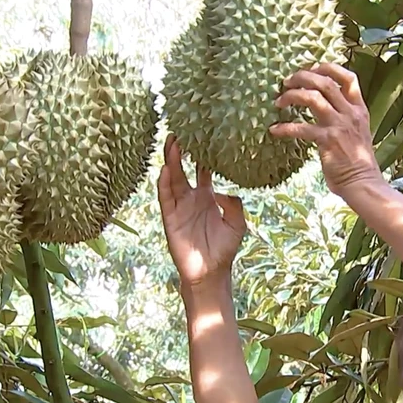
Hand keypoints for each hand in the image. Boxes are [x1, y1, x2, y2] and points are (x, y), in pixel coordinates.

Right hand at [158, 134, 246, 292]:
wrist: (211, 273)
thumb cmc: (224, 249)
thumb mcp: (237, 223)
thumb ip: (233, 203)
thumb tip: (224, 189)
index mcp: (207, 196)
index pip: (203, 169)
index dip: (202, 153)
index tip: (203, 134)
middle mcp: (191, 198)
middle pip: (184, 168)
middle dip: (182, 150)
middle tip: (182, 129)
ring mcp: (179, 207)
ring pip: (173, 178)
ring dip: (171, 160)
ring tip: (172, 141)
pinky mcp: (170, 218)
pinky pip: (165, 198)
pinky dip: (164, 183)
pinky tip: (165, 169)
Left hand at [269, 63, 382, 197]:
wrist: (362, 183)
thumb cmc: (358, 162)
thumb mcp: (358, 132)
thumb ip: (346, 117)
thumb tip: (326, 106)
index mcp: (359, 109)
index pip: (348, 78)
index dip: (328, 68)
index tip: (311, 68)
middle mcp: (350, 113)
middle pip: (325, 82)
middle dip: (302, 77)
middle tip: (287, 82)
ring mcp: (339, 126)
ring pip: (312, 98)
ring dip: (292, 96)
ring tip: (279, 102)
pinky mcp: (327, 140)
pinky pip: (301, 128)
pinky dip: (285, 128)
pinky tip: (275, 131)